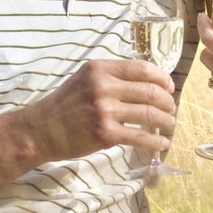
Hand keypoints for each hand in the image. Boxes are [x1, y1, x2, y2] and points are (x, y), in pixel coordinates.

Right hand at [18, 58, 176, 160]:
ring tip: (170, 125)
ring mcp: (105, 110)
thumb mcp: (85, 79)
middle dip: (168, 102)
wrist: (40, 130)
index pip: (143, 68)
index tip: (169, 89)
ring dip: (167, 121)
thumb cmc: (65, 105)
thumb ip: (112, 76)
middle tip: (172, 109)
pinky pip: (140, 137)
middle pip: (151, 91)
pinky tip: (162, 144)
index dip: (163, 79)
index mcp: (100, 68)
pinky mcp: (105, 134)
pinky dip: (156, 141)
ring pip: (150, 114)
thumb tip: (149, 81)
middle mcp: (103, 86)